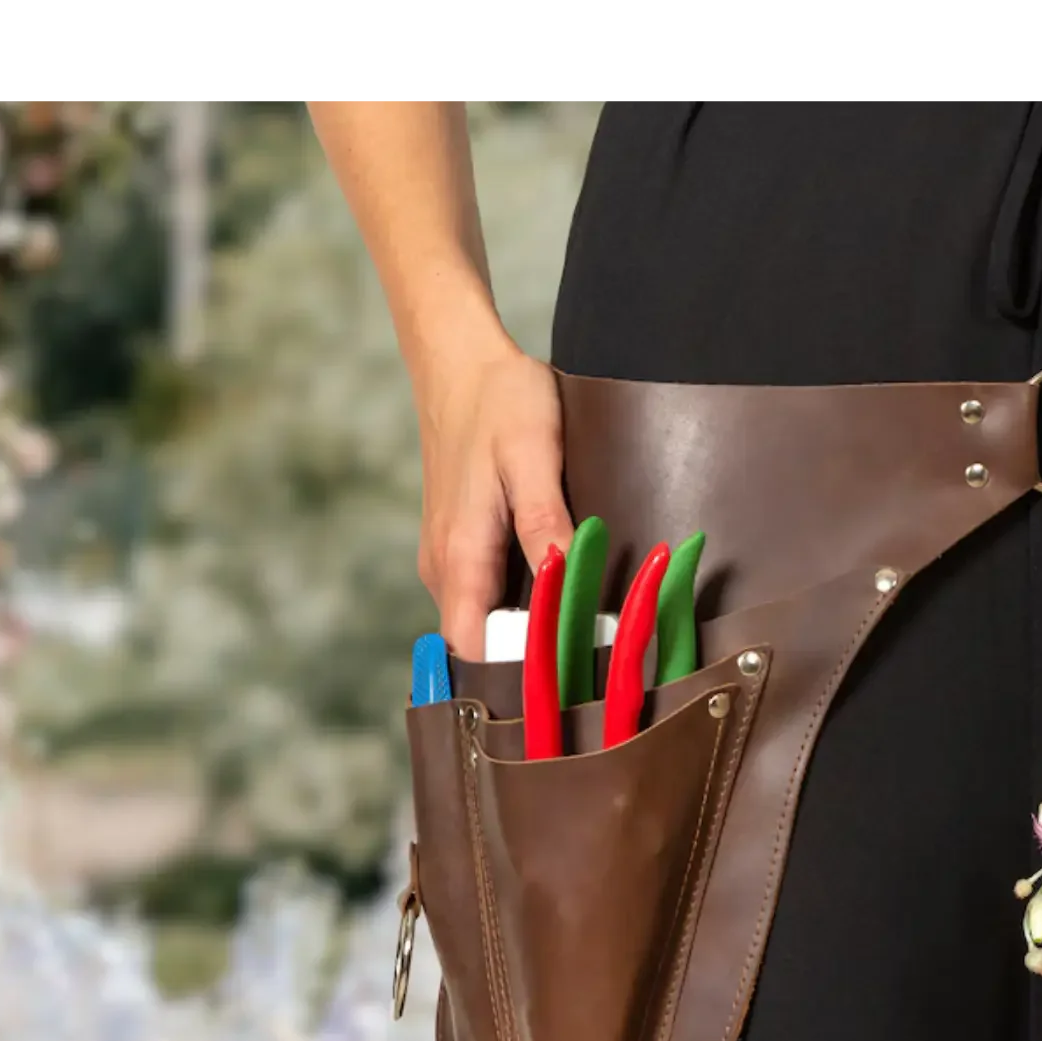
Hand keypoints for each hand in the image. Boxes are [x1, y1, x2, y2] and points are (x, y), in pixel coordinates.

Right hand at [413, 339, 574, 659]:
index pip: (473, 650)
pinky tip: (565, 589)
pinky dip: (524, 601)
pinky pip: (489, 593)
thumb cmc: (498, 400)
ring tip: (591, 628)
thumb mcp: (533, 454)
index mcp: (459, 555)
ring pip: (487, 620)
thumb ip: (543, 522)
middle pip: (483, 645)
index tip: (570, 678)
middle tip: (597, 658)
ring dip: (532, 629)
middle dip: (534, 658)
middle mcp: (444, 567)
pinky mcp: (461, 544)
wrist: (460, 361)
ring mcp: (448, 558)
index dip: (516, 673)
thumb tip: (561, 583)